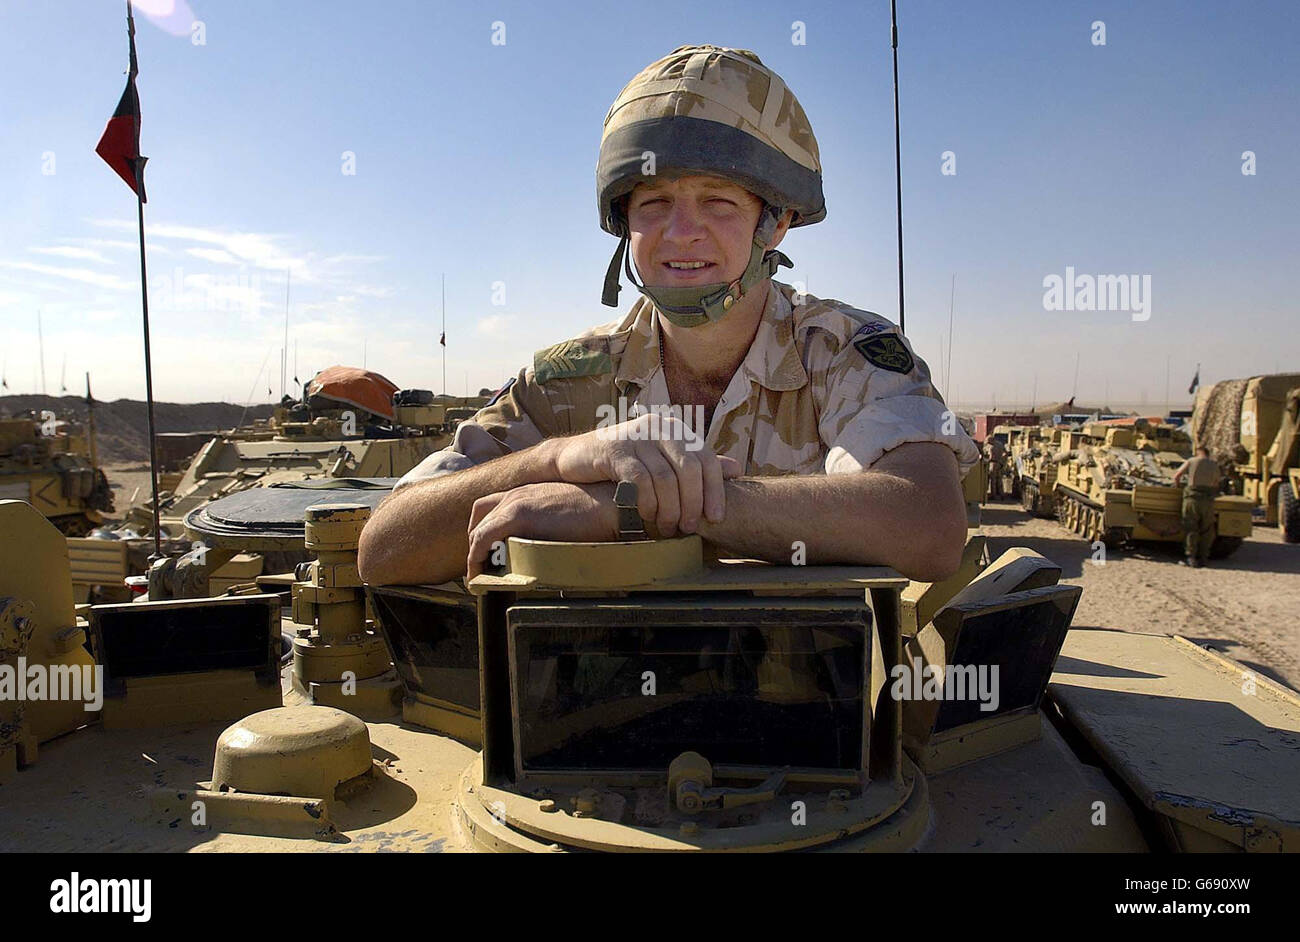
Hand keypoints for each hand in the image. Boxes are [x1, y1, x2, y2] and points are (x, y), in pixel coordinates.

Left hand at [466, 482, 618, 578]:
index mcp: (528, 492)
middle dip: (476, 544)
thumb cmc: (597, 514)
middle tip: (479, 567)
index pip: (491, 507)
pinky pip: (483, 539)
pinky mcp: (518, 515)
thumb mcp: (565, 515)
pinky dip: (476, 558)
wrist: (610, 505)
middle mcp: (516, 494)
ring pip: (479, 531)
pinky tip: (480, 575)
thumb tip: (548, 550)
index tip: (486, 551)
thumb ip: (549, 527)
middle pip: (479, 517)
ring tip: (478, 576)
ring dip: (474, 555)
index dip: (483, 530)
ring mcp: (515, 502)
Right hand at [551, 412, 739, 535]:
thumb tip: (737, 469)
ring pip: (665, 479)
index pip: (706, 460)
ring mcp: (636, 437)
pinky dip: (647, 503)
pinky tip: (647, 516)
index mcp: (676, 430)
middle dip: (692, 504)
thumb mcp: (664, 460)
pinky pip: (640, 481)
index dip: (715, 491)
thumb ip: (697, 465)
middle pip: (689, 470)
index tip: (715, 518)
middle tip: (688, 528)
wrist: (577, 457)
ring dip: (669, 510)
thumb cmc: (626, 463)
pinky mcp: (615, 450)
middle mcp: (660, 428)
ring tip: (668, 529)